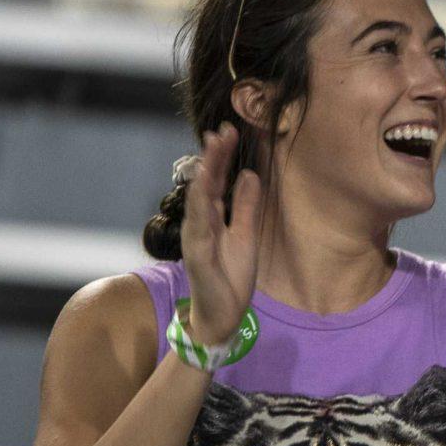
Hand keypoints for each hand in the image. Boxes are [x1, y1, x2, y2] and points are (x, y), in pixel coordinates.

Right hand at [179, 125, 262, 347]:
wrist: (224, 314)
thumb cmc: (231, 274)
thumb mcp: (246, 234)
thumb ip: (246, 206)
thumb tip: (250, 174)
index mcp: (211, 217)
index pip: (215, 180)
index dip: (220, 157)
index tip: (229, 132)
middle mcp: (200, 223)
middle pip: (205, 184)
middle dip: (212, 157)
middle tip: (220, 131)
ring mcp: (195, 237)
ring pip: (198, 199)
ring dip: (204, 173)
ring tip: (211, 150)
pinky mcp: (197, 254)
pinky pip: (197, 225)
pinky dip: (199, 205)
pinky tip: (203, 186)